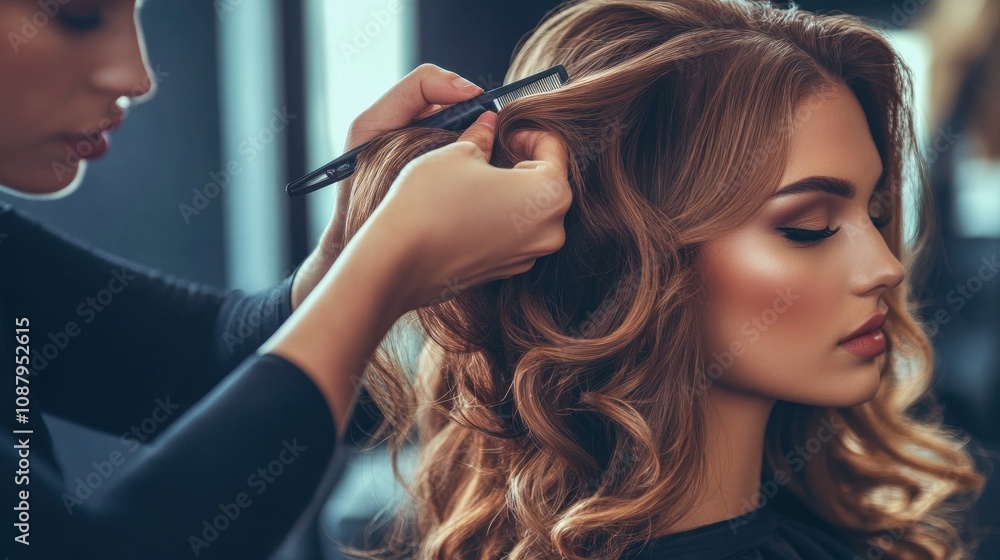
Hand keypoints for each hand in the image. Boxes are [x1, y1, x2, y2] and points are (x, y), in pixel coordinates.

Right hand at [261, 110, 571, 436]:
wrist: (398, 260)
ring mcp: (530, 255)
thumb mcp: (459, 153)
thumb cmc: (430, 201)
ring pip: (531, 210)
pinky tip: (470, 208)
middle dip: (523, 161)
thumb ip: (484, 136)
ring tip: (477, 178)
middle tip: (491, 149)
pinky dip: (501, 217)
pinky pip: (515, 234)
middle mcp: (551, 229)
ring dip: (512, 190)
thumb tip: (489, 124)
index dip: (525, 131)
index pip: (553, 147)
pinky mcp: (508, 270)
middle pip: (548, 181)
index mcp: (550, 193)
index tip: (504, 131)